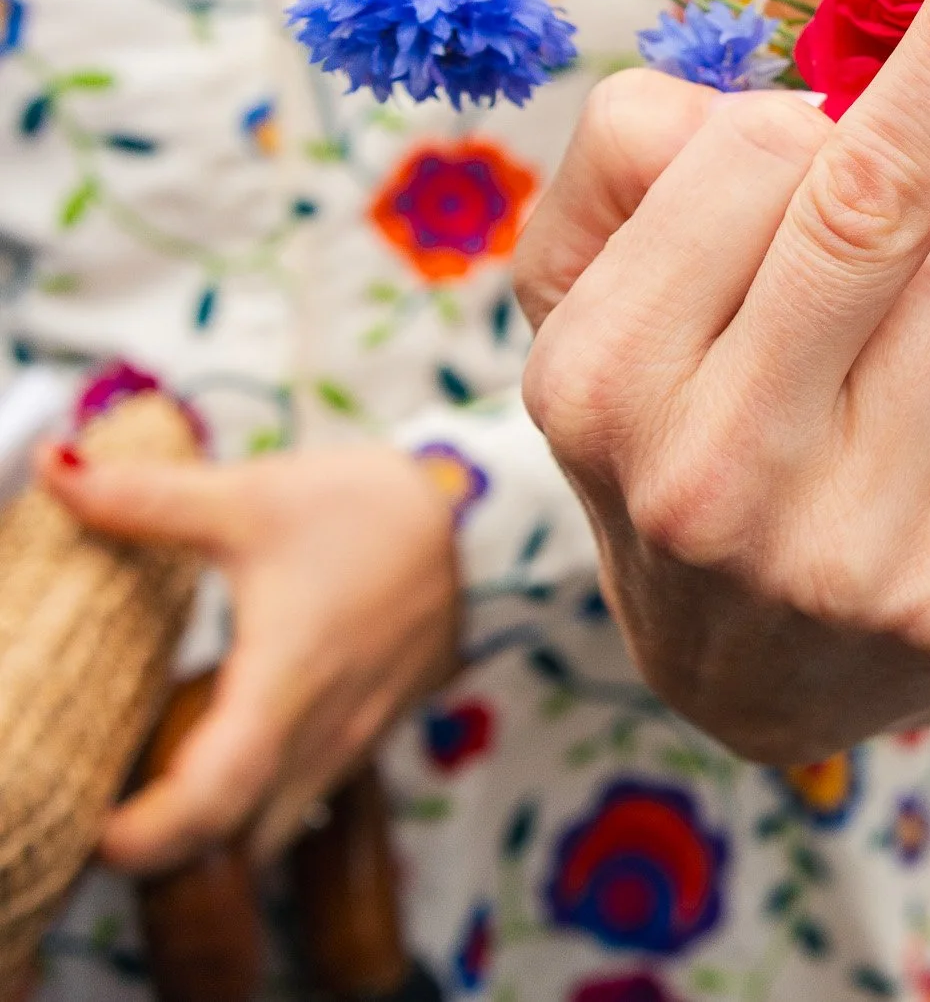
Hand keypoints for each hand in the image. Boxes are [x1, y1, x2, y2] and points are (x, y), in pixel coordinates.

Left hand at [39, 445, 458, 869]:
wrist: (482, 516)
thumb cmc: (363, 508)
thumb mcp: (250, 497)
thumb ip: (145, 498)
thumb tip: (57, 468)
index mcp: (285, 683)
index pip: (212, 803)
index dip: (146, 840)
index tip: (95, 833)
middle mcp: (324, 730)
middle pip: (235, 842)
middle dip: (169, 851)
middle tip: (109, 814)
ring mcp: (354, 740)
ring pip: (273, 830)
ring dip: (217, 832)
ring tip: (159, 791)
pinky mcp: (371, 734)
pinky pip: (305, 799)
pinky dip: (257, 804)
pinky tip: (226, 752)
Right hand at [513, 0, 929, 763]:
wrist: (752, 671)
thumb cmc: (681, 425)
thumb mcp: (595, 299)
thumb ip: (631, 166)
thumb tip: (781, 102)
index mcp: (592, 378)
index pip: (746, 161)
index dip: (852, 82)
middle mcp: (702, 476)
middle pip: (873, 209)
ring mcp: (834, 555)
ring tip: (898, 338)